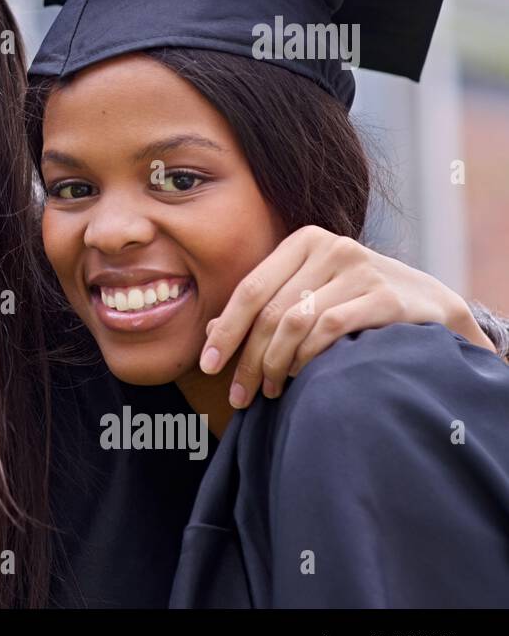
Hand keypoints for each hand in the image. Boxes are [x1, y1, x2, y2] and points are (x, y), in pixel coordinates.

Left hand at [199, 225, 494, 407]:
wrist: (429, 303)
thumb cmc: (354, 300)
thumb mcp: (309, 292)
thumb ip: (267, 306)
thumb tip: (210, 334)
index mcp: (303, 241)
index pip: (250, 288)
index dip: (225, 329)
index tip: (208, 364)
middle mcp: (330, 247)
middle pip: (271, 310)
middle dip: (248, 358)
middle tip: (238, 394)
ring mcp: (360, 268)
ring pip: (296, 321)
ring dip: (275, 364)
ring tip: (270, 391)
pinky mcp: (385, 295)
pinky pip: (330, 329)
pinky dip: (308, 357)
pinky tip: (301, 377)